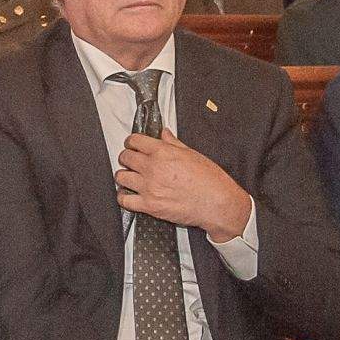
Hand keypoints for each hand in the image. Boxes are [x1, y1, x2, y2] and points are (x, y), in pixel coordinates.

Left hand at [115, 130, 250, 241]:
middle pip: (125, 157)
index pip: (135, 141)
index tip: (132, 145)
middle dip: (127, 157)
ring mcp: (149, 187)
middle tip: (131, 161)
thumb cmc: (210, 180)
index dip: (131, 142)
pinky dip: (124, 197)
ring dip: (124, 176)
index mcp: (163, 152)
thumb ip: (174, 143)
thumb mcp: (192, 154)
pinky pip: (124, 200)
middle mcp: (153, 168)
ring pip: (121, 177)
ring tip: (130, 178)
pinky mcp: (149, 206)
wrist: (217, 203)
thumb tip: (164, 134)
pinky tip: (129, 195)